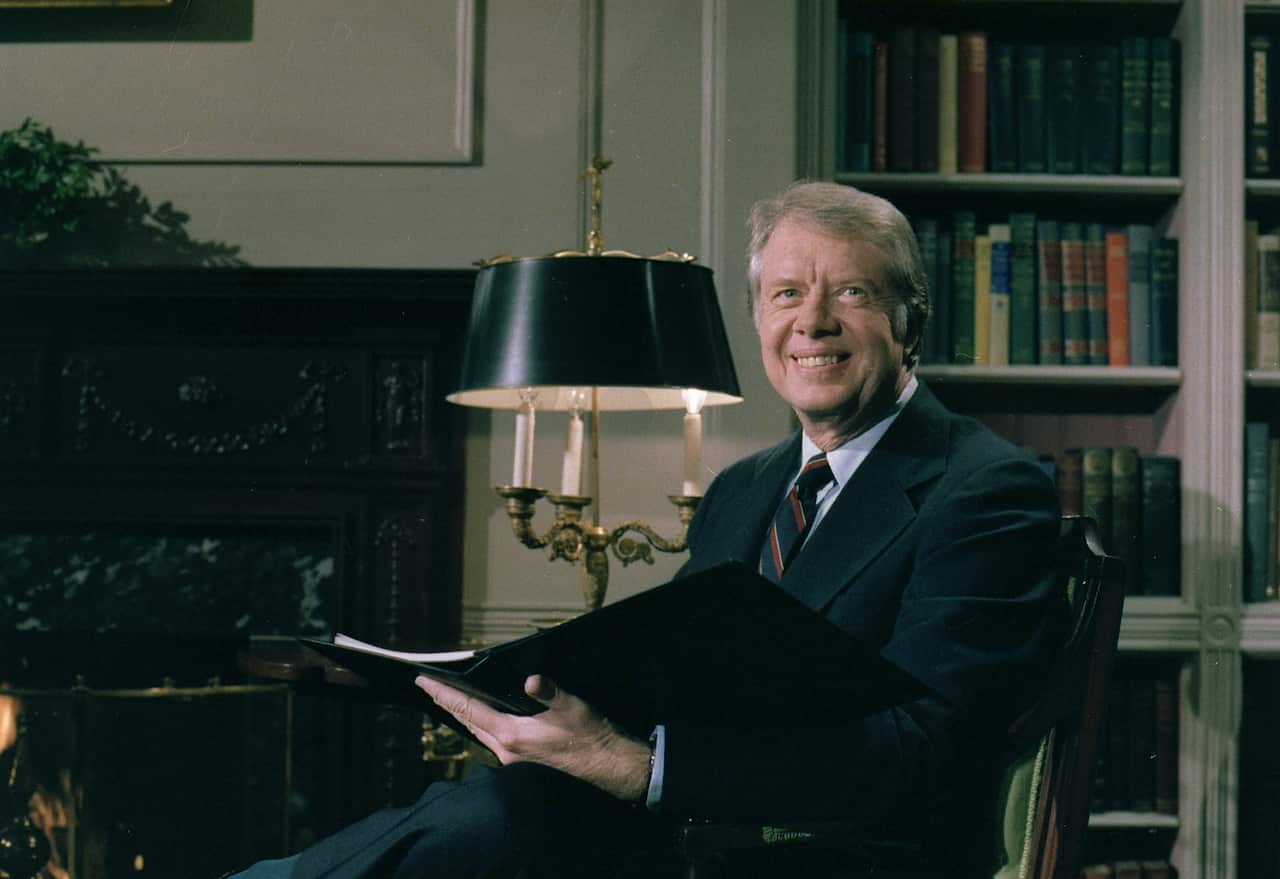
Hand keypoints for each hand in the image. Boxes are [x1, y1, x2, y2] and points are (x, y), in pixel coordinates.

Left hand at [415, 673, 652, 801]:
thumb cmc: (591, 737)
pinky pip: (493, 741)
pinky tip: (484, 718)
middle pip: (468, 723)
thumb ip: (549, 692)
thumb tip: (531, 680)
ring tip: (451, 699)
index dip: (444, 695)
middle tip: (430, 688)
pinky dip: (482, 726)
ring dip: (464, 716)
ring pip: (479, 733)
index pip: (469, 710)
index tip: (423, 682)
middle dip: (448, 704)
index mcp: (512, 736)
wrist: (610, 766)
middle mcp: (507, 750)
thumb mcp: (572, 708)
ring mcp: (514, 760)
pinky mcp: (523, 764)